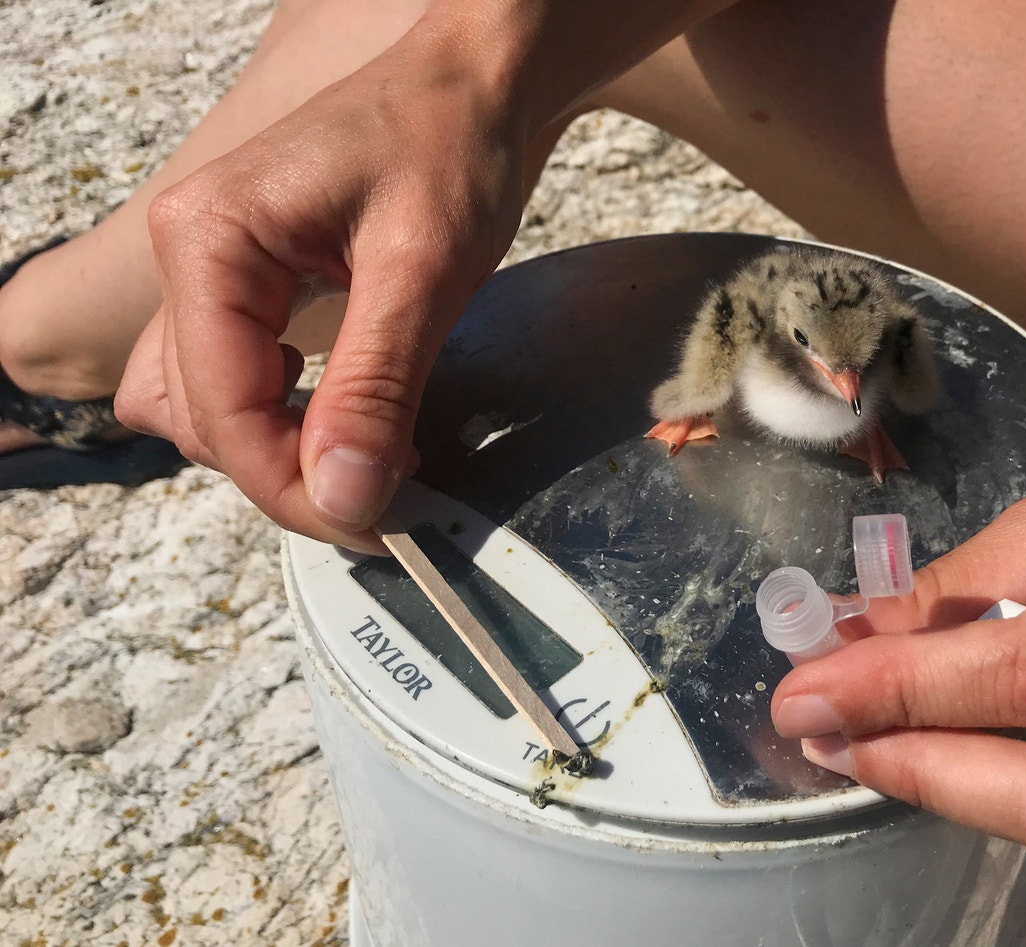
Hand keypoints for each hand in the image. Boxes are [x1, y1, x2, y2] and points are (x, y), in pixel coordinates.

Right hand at [116, 18, 528, 549]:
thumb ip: (375, 387)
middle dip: (286, 472)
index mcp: (209, 240)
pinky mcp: (246, 281)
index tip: (373, 525)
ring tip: (370, 457)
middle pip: (200, 417)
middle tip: (384, 497)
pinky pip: (233, 374)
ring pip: (205, 404)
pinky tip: (348, 417)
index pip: (220, 408)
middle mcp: (189, 253)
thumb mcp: (423, 272)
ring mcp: (211, 268)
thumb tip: (342, 498)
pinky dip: (282, 415)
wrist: (471, 81)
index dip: (289, 486)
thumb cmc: (448, 144)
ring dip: (276, 450)